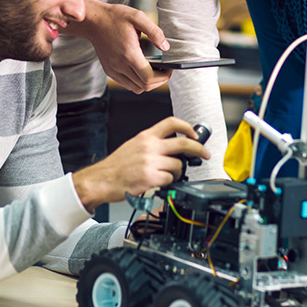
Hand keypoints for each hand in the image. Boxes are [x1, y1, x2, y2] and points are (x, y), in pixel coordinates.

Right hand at [63, 0, 171, 93]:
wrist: (93, 21)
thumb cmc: (115, 17)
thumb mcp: (137, 17)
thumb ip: (154, 32)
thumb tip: (165, 47)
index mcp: (128, 54)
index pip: (149, 78)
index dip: (163, 77)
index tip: (169, 68)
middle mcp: (119, 65)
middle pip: (145, 86)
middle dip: (160, 81)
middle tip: (166, 70)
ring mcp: (113, 70)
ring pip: (136, 88)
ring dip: (149, 83)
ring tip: (155, 71)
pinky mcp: (109, 71)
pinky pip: (127, 84)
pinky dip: (138, 82)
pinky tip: (143, 70)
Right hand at [72, 117, 209, 211]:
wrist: (102, 180)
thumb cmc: (117, 166)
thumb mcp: (134, 146)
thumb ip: (152, 144)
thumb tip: (173, 147)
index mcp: (146, 137)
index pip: (172, 123)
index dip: (187, 127)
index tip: (195, 134)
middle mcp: (150, 147)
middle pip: (183, 143)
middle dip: (198, 149)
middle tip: (204, 154)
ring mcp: (151, 162)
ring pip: (178, 165)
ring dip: (177, 172)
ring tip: (167, 175)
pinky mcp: (151, 178)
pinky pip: (170, 180)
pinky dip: (168, 183)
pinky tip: (159, 183)